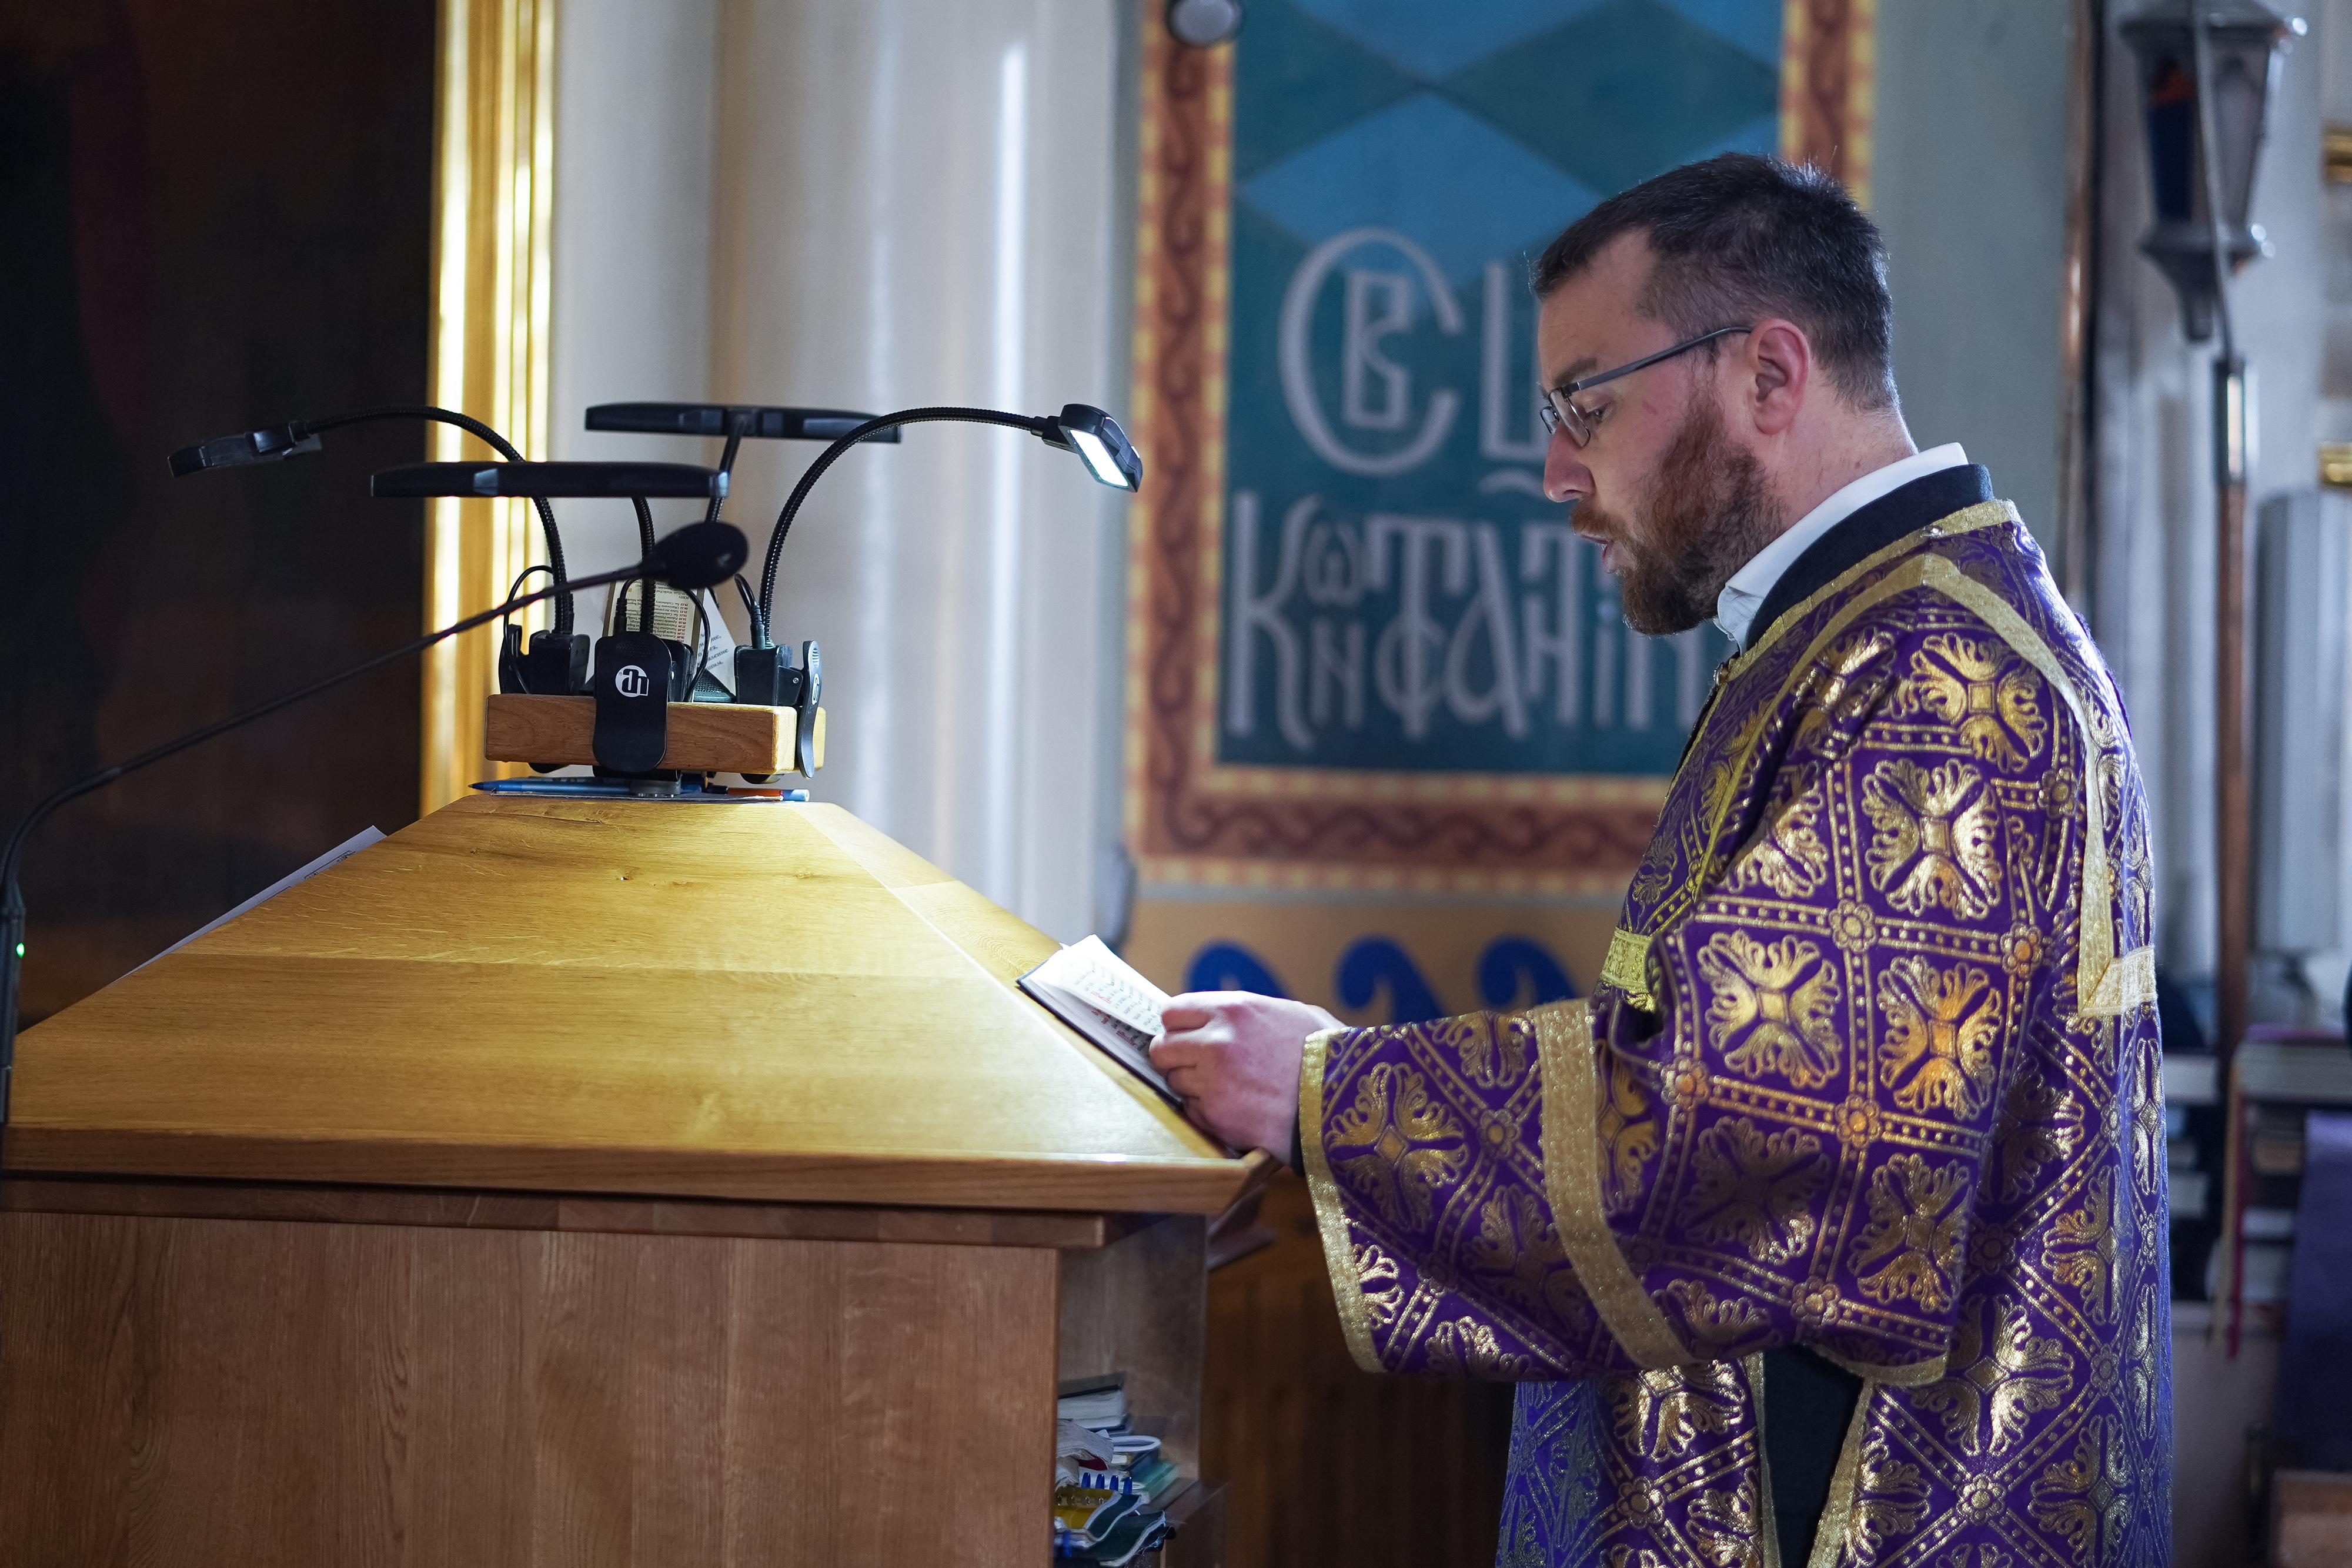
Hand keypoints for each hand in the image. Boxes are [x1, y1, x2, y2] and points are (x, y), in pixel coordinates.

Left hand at [1150, 991, 1341, 1160]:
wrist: (1347, 1100)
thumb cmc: (1327, 1054)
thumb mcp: (1287, 1014)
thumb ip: (1243, 1016)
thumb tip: (1214, 1020)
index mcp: (1233, 1010)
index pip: (1172, 1013)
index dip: (1179, 1026)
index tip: (1187, 1035)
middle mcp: (1216, 1042)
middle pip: (1163, 1048)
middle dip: (1177, 1057)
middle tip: (1199, 1066)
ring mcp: (1213, 1082)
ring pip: (1175, 1082)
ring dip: (1193, 1086)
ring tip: (1227, 1088)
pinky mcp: (1217, 1117)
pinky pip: (1192, 1111)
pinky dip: (1207, 1112)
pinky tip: (1236, 1109)